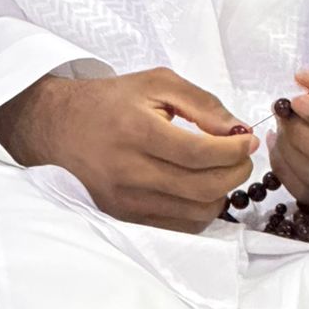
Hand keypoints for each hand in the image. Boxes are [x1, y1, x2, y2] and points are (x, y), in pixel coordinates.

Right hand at [0, 68, 258, 232]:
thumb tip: (237, 130)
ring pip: (195, 212)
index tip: (248, 139)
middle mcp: (130, 171)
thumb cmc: (112, 100)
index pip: (199, 153)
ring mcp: (126, 201)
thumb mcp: (155, 82)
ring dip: (220, 193)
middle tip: (241, 155)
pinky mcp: (125, 218)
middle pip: (202, 188)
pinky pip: (179, 226)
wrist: (60, 126)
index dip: (233, 150)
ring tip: (219, 169)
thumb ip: (200, 101)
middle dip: (234, 172)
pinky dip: (199, 209)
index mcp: (137, 131)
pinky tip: (198, 186)